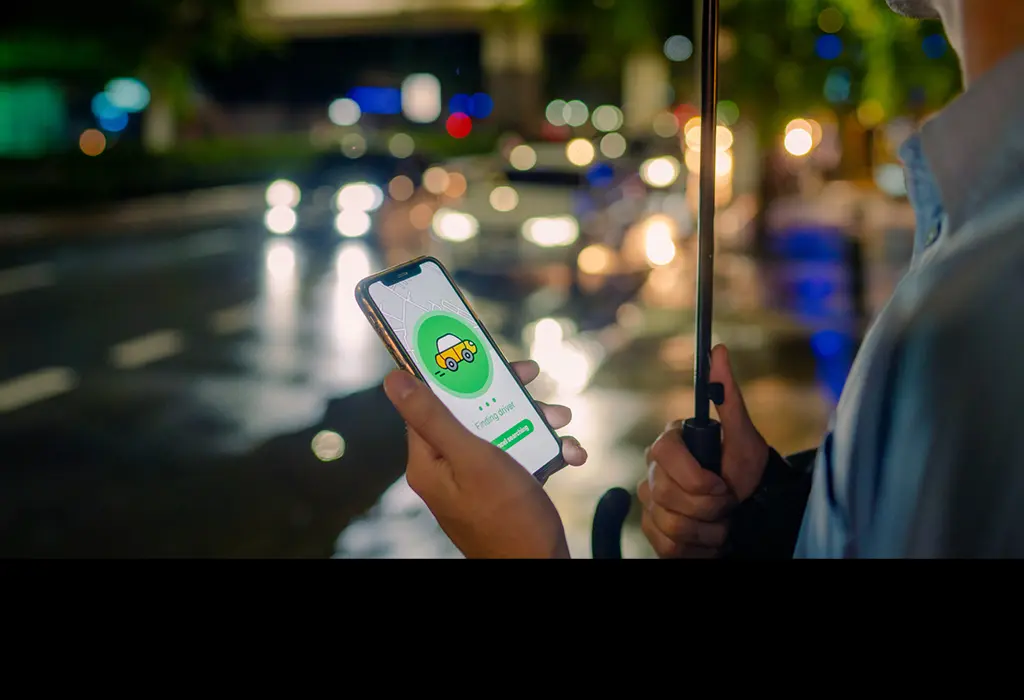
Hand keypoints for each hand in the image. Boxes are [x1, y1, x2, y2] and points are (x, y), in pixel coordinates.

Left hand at [382, 360, 586, 558]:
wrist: (540, 565)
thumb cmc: (506, 517)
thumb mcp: (471, 458)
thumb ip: (433, 417)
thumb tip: (393, 380)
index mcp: (429, 460)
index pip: (431, 401)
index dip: (454, 374)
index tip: (480, 352)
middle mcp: (449, 466)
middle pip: (471, 411)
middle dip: (507, 395)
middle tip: (533, 378)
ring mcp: (477, 478)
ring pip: (502, 430)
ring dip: (536, 421)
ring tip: (561, 420)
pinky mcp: (503, 487)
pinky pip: (520, 455)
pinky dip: (546, 450)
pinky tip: (570, 453)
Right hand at [638, 345, 769, 558]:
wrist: (753, 511)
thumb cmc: (748, 471)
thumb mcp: (744, 434)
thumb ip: (727, 394)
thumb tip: (718, 350)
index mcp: (670, 443)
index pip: (664, 454)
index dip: (695, 477)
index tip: (722, 487)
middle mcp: (652, 471)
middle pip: (664, 495)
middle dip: (708, 508)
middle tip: (728, 504)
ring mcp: (649, 502)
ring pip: (668, 524)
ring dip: (707, 530)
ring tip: (723, 522)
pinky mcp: (652, 530)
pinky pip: (666, 546)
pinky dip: (697, 548)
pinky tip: (710, 537)